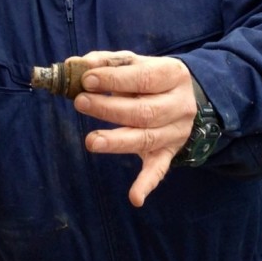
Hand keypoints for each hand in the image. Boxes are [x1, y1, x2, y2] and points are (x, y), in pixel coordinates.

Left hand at [71, 51, 196, 206]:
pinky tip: (135, 198)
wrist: (187, 96)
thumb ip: (104, 63)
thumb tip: (74, 66)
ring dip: (117, 141)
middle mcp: (179, 105)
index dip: (114, 79)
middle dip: (110, 108)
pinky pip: (159, 170)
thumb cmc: (150, 77)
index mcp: (173, 74)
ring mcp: (175, 131)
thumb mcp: (134, 62)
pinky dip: (147, 184)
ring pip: (146, 138)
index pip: (144, 77)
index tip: (87, 80)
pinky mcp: (169, 152)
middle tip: (80, 102)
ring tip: (91, 142)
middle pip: (145, 111)